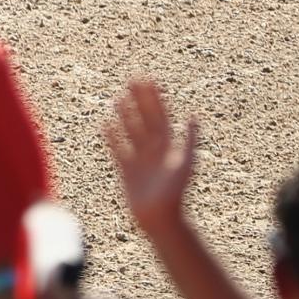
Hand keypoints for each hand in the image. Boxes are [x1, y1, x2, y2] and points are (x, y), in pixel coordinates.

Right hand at [103, 78, 197, 228]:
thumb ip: (188, 139)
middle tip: (131, 80)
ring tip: (118, 98)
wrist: (159, 218)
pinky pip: (118, 149)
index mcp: (169, 146)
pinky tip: (105, 124)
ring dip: (125, 115)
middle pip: (145, 119)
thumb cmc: (175, 192)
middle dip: (139, 100)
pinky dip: (112, 137)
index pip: (161, 116)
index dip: (154, 98)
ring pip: (131, 131)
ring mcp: (140, 158)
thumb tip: (193, 116)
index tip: (148, 80)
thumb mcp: (185, 163)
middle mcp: (155, 149)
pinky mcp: (126, 170)